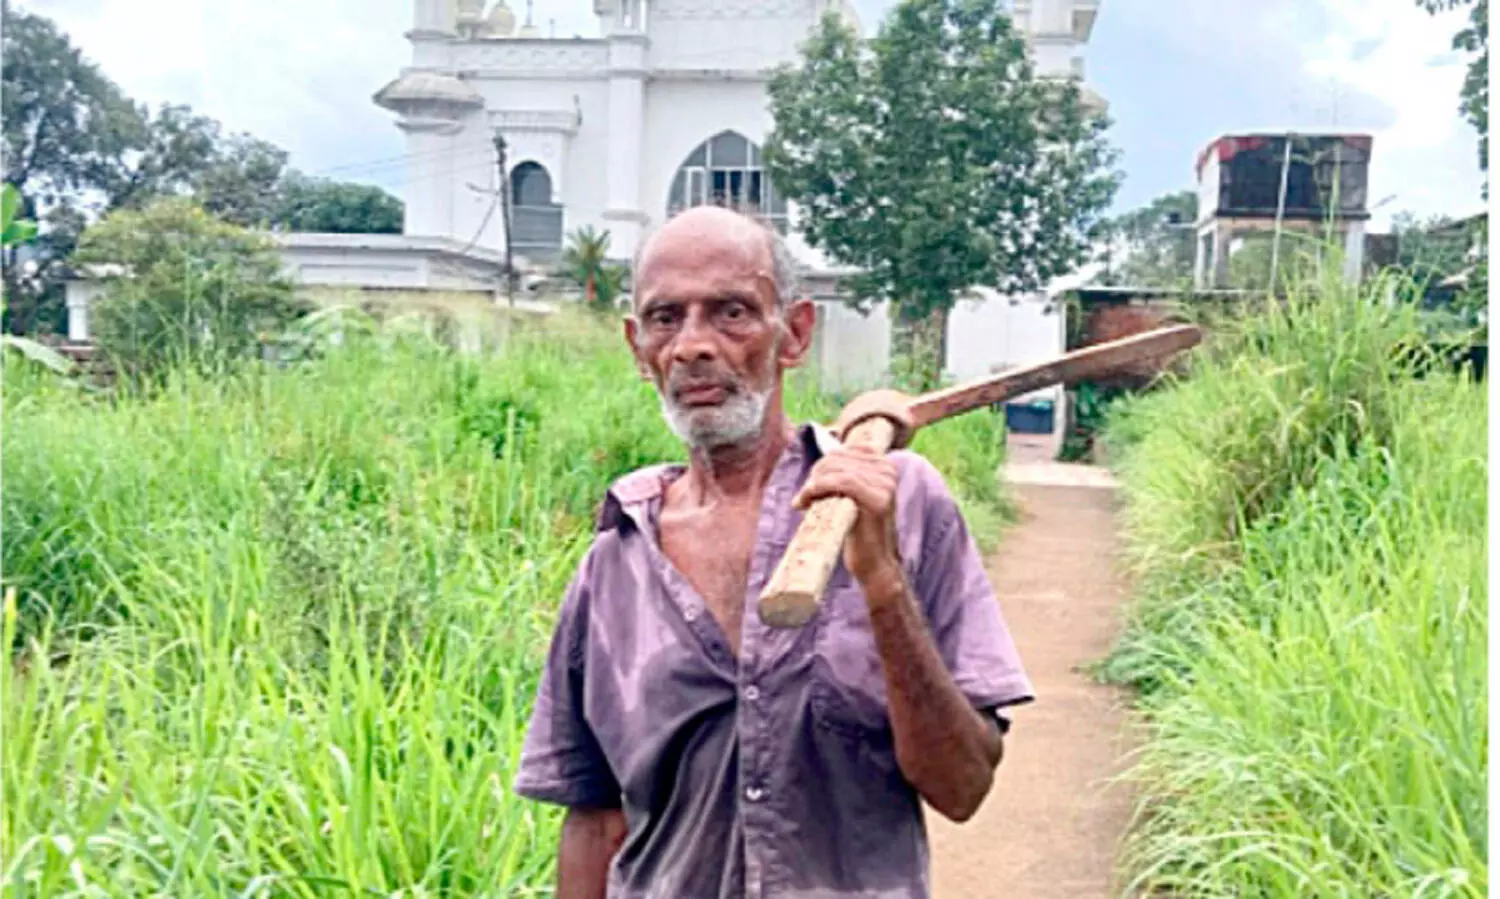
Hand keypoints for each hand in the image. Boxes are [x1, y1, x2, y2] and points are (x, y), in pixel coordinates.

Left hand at [791, 444, 903, 594]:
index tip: (810, 488)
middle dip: (815, 476)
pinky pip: (841, 481)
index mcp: (884, 463)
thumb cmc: (857, 530)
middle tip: (804, 498)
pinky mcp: (879, 498)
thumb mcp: (851, 495)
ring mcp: (886, 483)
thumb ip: (841, 474)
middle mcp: (888, 469)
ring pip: (835, 468)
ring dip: (812, 485)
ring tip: (804, 502)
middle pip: (836, 458)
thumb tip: (817, 463)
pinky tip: (806, 502)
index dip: (821, 467)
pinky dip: (817, 489)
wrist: (874, 563)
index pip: (842, 451)